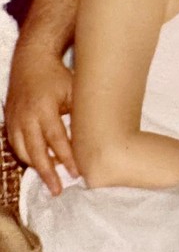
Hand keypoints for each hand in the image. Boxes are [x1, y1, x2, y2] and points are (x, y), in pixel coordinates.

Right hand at [4, 47, 77, 194]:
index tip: (77, 172)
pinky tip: (40, 163)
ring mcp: (15, 121)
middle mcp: (26, 117)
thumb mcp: (74, 90)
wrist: (31, 61)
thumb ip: (80, 112)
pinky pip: (16, 146)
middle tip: (58, 190)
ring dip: (37, 167)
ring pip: (23, 152)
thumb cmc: (58, 76)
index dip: (66, 158)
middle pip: (36, 152)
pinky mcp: (10, 122)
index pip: (57, 139)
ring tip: (52, 179)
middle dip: (47, 173)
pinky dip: (28, 157)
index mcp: (44, 109)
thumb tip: (95, 136)